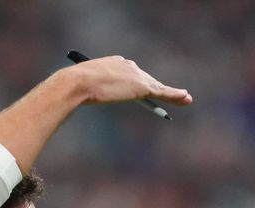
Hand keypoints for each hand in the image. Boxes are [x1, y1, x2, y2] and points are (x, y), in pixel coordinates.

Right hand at [66, 55, 191, 106]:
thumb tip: (68, 98)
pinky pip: (164, 92)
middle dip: (156, 88)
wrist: (79, 83)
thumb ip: (83, 90)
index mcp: (115, 62)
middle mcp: (128, 65)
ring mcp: (136, 76)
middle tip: (168, 96)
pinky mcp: (143, 87)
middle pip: (146, 79)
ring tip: (185, 98)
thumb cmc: (74, 85)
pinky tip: (186, 98)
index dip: (135, 83)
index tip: (139, 90)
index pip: (130, 73)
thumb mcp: (80, 86)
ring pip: (158, 86)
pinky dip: (175, 95)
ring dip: (172, 93)